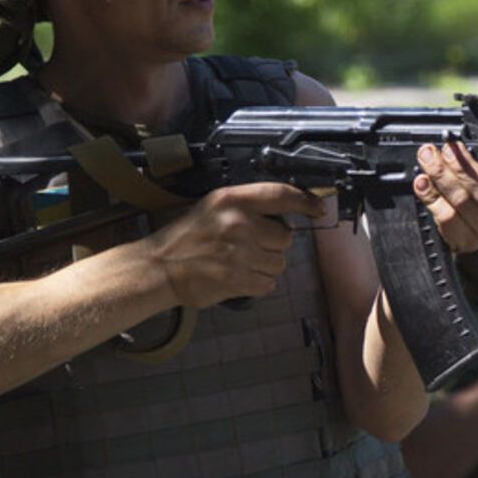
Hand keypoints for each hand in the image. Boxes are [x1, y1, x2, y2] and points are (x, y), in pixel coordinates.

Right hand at [147, 183, 327, 307]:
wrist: (159, 267)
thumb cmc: (187, 236)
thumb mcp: (214, 207)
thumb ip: (248, 206)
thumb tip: (287, 213)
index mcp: (231, 199)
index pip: (280, 194)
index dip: (305, 201)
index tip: (318, 208)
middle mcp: (238, 223)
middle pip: (285, 236)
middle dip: (274, 244)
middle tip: (250, 246)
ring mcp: (239, 252)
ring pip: (279, 263)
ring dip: (266, 266)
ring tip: (241, 262)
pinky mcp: (238, 279)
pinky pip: (268, 283)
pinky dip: (258, 284)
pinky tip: (239, 277)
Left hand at [412, 142, 477, 252]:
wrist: (464, 222)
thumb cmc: (476, 186)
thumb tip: (461, 143)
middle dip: (461, 167)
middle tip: (447, 150)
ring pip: (461, 202)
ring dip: (441, 175)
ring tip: (428, 157)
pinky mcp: (464, 240)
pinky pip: (446, 217)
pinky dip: (431, 195)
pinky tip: (422, 182)